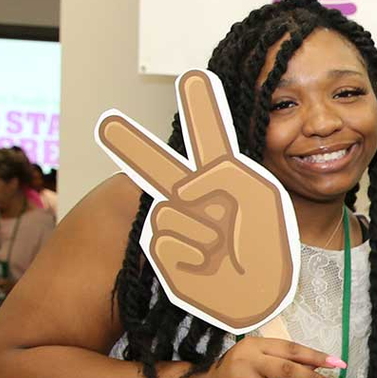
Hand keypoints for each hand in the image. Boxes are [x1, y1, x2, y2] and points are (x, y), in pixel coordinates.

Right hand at [98, 70, 294, 331]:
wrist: (263, 299)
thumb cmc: (267, 252)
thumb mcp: (260, 202)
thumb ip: (224, 176)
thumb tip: (183, 187)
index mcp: (226, 184)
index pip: (210, 141)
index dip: (202, 109)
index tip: (191, 78)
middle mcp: (197, 202)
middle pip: (157, 166)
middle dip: (133, 145)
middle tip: (109, 122)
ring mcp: (178, 227)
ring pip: (170, 210)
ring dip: (204, 231)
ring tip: (224, 249)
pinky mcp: (165, 254)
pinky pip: (166, 239)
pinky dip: (193, 254)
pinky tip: (208, 267)